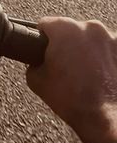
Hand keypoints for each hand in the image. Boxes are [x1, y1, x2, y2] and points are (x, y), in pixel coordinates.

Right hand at [27, 17, 116, 142]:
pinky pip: (109, 49)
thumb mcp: (36, 81)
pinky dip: (105, 59)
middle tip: (65, 68)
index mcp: (64, 29)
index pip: (45, 24)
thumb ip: (33, 63)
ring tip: (85, 75)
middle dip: (67, 46)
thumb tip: (37, 62)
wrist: (104, 118)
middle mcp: (90, 28)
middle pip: (71, 31)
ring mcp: (111, 37)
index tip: (43, 48)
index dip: (41, 39)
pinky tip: (100, 76)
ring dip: (88, 52)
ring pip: (92, 40)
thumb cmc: (74, 100)